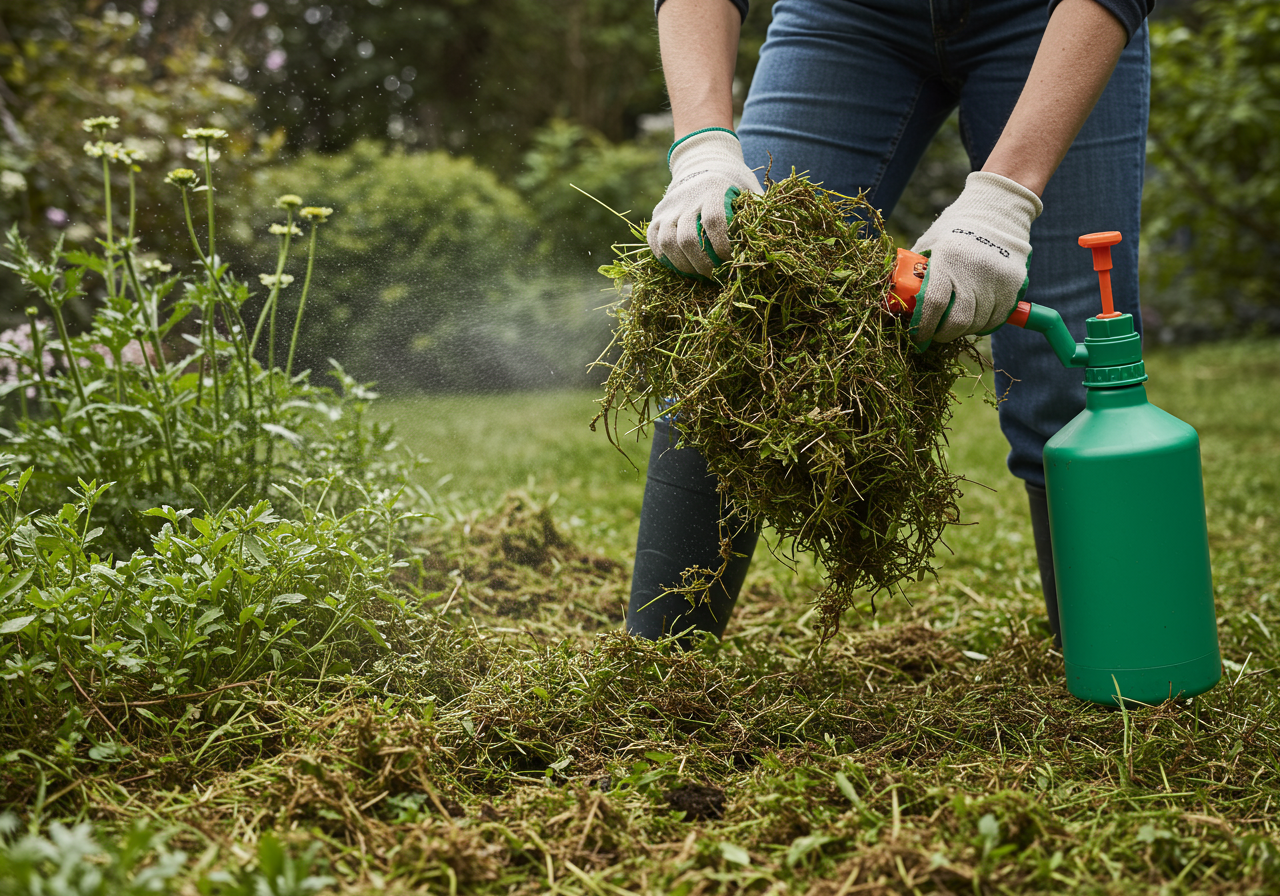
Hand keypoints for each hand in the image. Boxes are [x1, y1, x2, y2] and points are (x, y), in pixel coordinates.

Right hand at [647, 128, 762, 277]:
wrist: (704, 161)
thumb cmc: (734, 182)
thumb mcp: (750, 189)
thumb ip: (760, 211)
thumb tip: (778, 238)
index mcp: (714, 189)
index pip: (714, 222)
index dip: (723, 247)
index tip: (733, 262)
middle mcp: (688, 197)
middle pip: (689, 238)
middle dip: (703, 264)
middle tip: (716, 277)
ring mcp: (669, 206)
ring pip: (668, 242)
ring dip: (684, 265)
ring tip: (699, 275)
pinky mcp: (657, 214)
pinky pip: (654, 240)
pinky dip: (665, 258)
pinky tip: (681, 267)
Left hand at [910, 171, 1042, 344]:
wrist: (998, 209)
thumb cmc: (955, 228)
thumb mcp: (929, 243)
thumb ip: (915, 271)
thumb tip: (899, 301)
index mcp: (947, 258)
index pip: (935, 303)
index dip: (925, 326)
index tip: (919, 337)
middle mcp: (974, 269)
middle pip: (959, 320)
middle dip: (943, 334)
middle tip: (936, 335)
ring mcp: (997, 278)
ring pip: (978, 323)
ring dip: (963, 330)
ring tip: (954, 324)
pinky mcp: (1014, 283)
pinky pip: (998, 318)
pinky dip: (983, 325)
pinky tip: (974, 319)